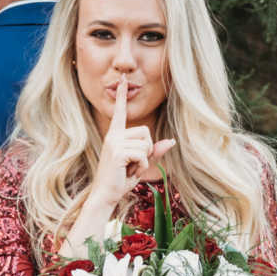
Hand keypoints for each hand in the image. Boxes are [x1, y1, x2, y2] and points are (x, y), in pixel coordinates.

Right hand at [60, 80, 174, 255]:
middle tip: (133, 164)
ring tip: (130, 168)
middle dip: (147, 149)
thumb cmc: (120, 180)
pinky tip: (129, 172)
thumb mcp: (139, 164)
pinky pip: (142, 154)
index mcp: (115, 135)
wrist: (105, 196)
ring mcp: (114, 142)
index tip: (123, 79)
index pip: (119, 112)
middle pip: (145, 131)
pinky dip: (141, 166)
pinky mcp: (117, 152)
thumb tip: (171, 141)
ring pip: (145, 143)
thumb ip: (153, 152)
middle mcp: (113, 135)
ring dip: (144, 159)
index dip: (121, 96)